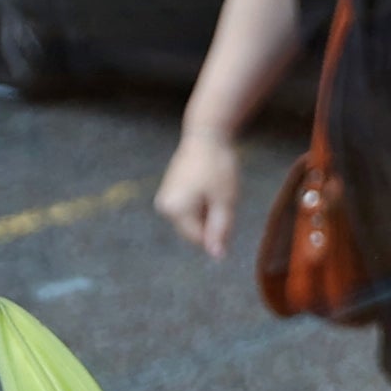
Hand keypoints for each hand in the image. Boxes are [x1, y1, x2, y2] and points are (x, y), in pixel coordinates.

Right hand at [157, 124, 246, 257]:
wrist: (206, 135)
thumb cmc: (218, 166)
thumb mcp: (225, 201)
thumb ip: (220, 230)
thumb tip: (217, 256)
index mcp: (175, 210)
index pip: (200, 238)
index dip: (218, 230)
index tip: (226, 206)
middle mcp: (164, 207)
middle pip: (195, 230)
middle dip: (212, 220)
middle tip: (221, 195)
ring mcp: (165, 199)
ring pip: (194, 219)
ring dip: (209, 211)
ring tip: (214, 188)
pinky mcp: (170, 191)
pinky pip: (190, 208)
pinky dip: (203, 202)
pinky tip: (209, 185)